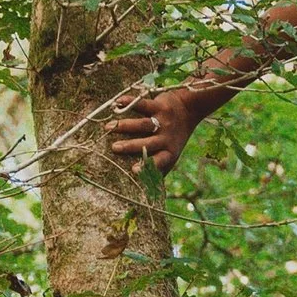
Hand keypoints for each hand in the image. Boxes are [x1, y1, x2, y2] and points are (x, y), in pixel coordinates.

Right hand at [108, 77, 225, 173]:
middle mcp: (166, 138)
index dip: (147, 167)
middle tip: (113, 148)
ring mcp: (163, 121)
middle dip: (130, 146)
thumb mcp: (172, 154)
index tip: (133, 171)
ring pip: (143, 124)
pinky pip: (143, 104)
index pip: (159, 162)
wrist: (188, 110)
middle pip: (147, 143)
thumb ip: (160, 169)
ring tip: (108, 128)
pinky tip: (117, 103)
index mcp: (169, 153)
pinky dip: (129, 103)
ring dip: (125, 126)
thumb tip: (149, 193)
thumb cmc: (174, 137)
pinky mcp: (159, 105)